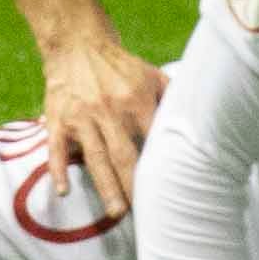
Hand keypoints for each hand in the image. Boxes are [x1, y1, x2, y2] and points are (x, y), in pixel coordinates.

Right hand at [36, 34, 164, 216]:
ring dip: (105, 186)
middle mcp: (108, 109)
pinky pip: (56, 148)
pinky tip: (63, 191)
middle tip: (146, 215)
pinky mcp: (58, 120)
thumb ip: (173, 98)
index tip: (172, 190)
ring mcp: (82, 116)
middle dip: (134, 186)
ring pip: (95, 157)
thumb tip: (201, 121)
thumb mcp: (151, 75)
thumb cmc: (120, 66)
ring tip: (116, 212)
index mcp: (135, 100)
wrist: (77, 44)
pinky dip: (57, 170)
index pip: (152, 138)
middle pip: (124, 155)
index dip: (161, 165)